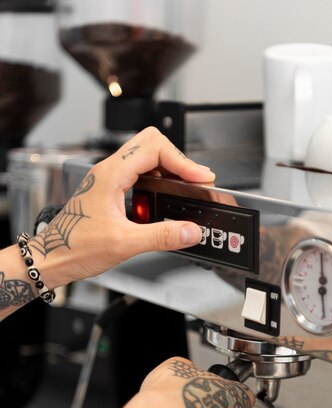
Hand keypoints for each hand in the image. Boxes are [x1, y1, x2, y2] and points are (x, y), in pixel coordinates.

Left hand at [29, 127, 214, 288]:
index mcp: (111, 174)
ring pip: (146, 159)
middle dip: (178, 160)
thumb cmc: (73, 247)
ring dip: (168, 170)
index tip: (200, 178)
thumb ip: (162, 237)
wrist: (52, 258)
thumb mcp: (124, 244)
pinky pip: (139, 175)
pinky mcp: (110, 191)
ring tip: (184, 189)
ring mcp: (109, 180)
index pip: (155, 148)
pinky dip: (157, 183)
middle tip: (195, 180)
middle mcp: (109, 171)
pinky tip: (163, 202)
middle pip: (152, 144)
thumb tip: (190, 231)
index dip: (183, 161)